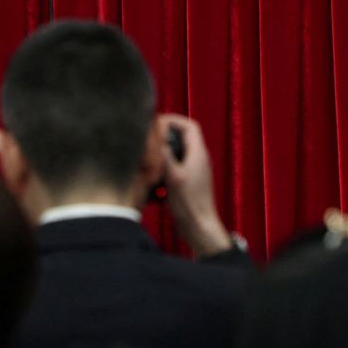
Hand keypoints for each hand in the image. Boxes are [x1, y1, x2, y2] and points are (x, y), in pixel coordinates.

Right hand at [156, 113, 233, 257]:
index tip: (156, 123)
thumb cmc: (189, 203)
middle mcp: (198, 159)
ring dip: (162, 154)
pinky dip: (163, 168)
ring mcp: (194, 171)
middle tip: (148, 140)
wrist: (199, 227)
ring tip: (149, 159)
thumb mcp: (173, 176)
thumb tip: (156, 137)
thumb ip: (165, 155)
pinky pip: (175, 167)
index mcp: (198, 154)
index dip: (173, 121)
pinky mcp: (188, 182)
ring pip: (177, 153)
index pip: (189, 126)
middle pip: (182, 137)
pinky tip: (154, 179)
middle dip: (164, 137)